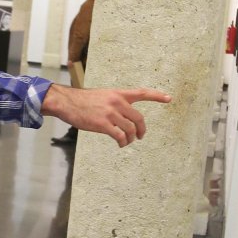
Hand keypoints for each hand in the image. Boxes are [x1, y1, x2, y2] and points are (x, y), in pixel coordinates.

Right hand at [41, 84, 170, 147]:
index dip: (157, 96)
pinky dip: (123, 142)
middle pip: (139, 118)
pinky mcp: (103, 124)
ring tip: (126, 142)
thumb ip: (115, 103)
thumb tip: (124, 116)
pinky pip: (120, 136)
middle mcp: (117, 102)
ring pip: (130, 129)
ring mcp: (111, 113)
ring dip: (131, 138)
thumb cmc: (83, 101)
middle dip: (142, 129)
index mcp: (118, 94)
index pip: (142, 93)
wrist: (67, 102)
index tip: (169, 98)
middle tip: (140, 136)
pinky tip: (121, 144)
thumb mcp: (103, 96)